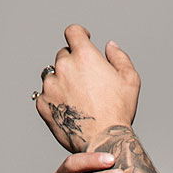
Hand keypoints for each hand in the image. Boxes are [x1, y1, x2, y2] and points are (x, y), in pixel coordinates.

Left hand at [36, 24, 139, 152]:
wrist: (102, 141)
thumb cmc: (119, 110)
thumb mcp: (130, 79)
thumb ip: (119, 56)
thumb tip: (109, 45)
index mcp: (84, 56)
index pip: (73, 32)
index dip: (79, 33)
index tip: (83, 38)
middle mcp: (63, 67)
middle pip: (63, 54)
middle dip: (73, 62)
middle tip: (86, 80)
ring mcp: (50, 86)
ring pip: (52, 75)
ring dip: (62, 80)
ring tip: (78, 97)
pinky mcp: (43, 104)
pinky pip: (45, 94)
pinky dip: (54, 98)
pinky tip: (69, 109)